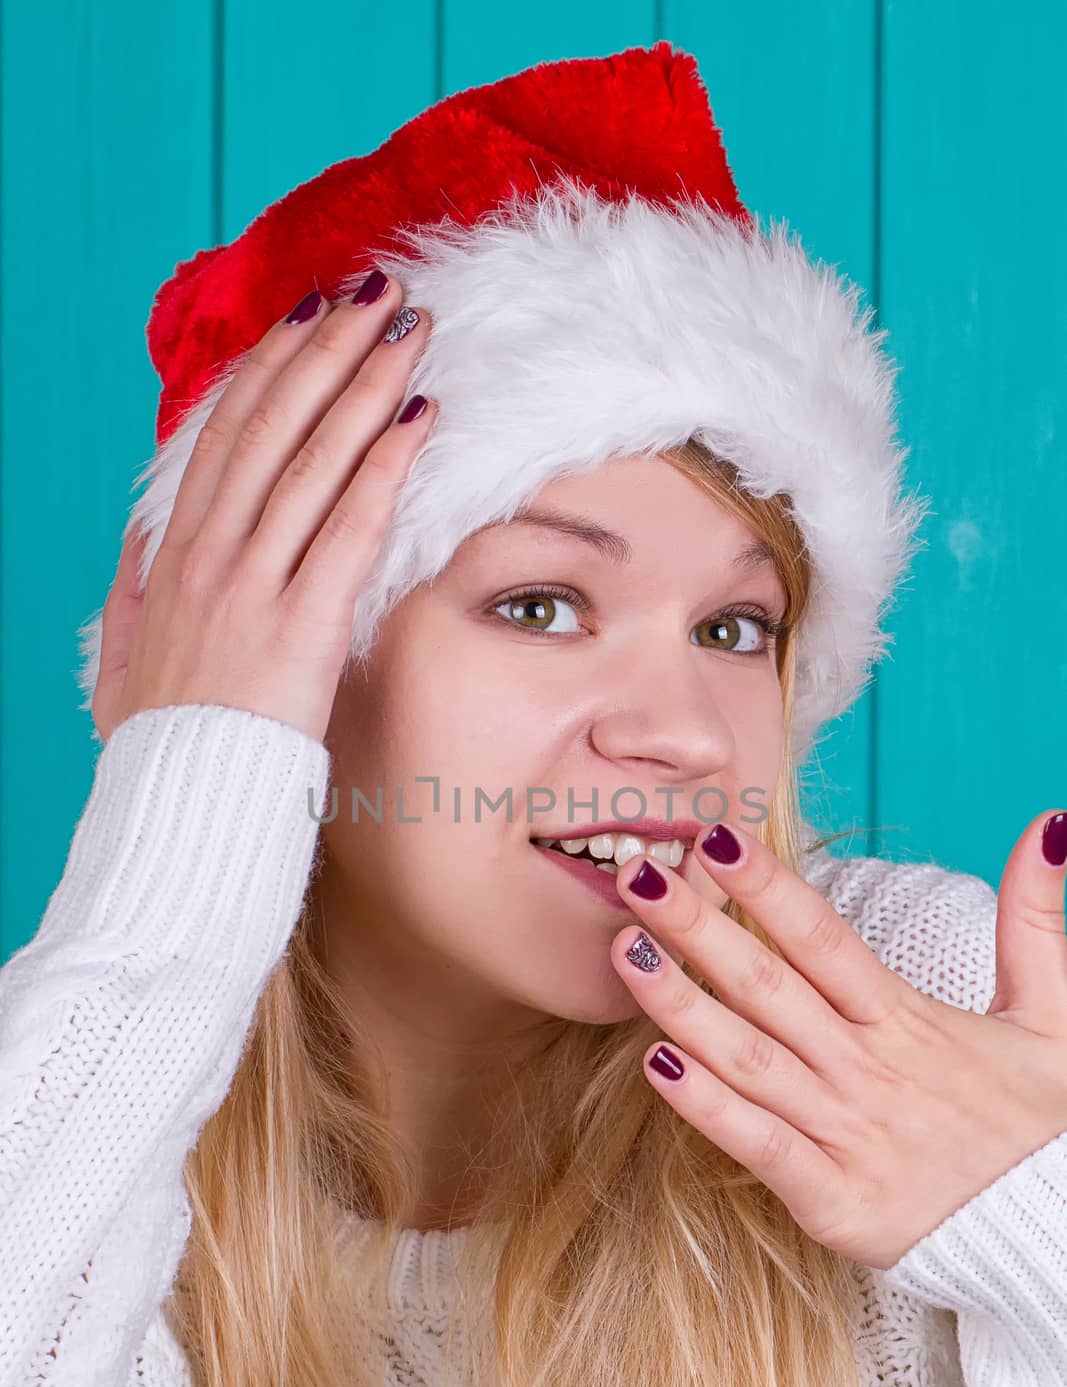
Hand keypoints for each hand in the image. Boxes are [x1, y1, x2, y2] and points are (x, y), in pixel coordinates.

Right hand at [91, 275, 436, 744]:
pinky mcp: (303, 623)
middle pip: (274, 425)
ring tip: (413, 330)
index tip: (308, 314)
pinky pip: (351, 528)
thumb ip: (132, 589)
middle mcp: (213, 553)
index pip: (225, 433)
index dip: (270, 365)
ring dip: (368, 385)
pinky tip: (421, 418)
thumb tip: (140, 537)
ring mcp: (254, 584)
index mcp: (174, 553)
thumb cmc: (162, 739)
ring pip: (315, 460)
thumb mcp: (123, 655)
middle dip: (331, 348)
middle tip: (380, 290)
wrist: (179, 803)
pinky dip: (386, 467)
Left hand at [610, 812, 1066, 1269]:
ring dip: (680, 1004)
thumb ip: (1036, 921)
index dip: (768, 887)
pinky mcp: (835, 1201)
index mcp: (907, 1022)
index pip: (824, 938)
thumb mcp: (1053, 1017)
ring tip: (625, 952)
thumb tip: (1046, 823)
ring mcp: (847, 1135)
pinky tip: (653, 1068)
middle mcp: (867, 1070)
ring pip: (748, 1058)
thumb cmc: (1044, 1130)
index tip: (715, 837)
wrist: (1063, 1239)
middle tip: (636, 875)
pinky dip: (707, 1109)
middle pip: (768, 986)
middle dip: (697, 927)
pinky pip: (760, 1146)